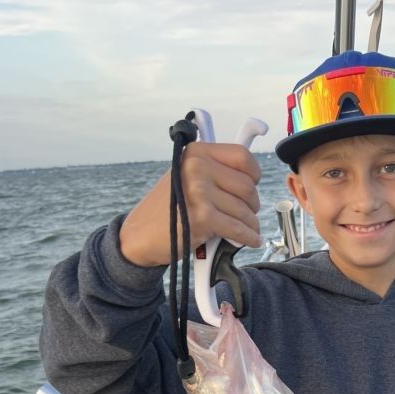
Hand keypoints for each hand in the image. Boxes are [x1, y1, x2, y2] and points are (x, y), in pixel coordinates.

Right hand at [119, 143, 262, 267]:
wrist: (140, 235)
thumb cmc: (169, 209)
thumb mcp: (187, 178)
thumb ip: (213, 172)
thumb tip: (250, 179)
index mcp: (196, 153)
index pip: (241, 156)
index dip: (254, 174)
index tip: (253, 185)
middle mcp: (197, 167)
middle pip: (247, 186)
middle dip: (252, 205)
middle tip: (248, 214)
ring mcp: (199, 191)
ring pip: (244, 210)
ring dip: (251, 224)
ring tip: (248, 230)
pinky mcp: (202, 217)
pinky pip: (238, 228)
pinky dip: (248, 237)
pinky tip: (251, 240)